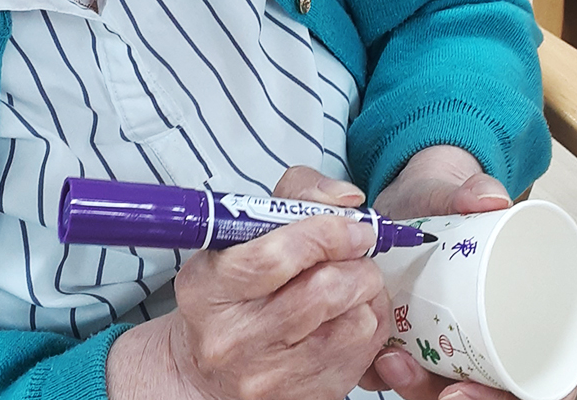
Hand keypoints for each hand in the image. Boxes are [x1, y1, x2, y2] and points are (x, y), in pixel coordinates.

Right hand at [106, 167, 390, 399]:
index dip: (328, 234)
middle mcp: (234, 339)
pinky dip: (370, 323)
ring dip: (367, 293)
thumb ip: (295, 197)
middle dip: (357, 263)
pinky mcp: (305, 397)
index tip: (353, 226)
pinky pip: (365, 353)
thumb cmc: (229, 291)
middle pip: (325, 291)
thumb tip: (348, 199)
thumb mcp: (241, 234)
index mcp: (208, 288)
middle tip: (357, 253)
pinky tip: (350, 314)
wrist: (206, 372)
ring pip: (356, 322)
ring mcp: (270, 377)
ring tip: (352, 283)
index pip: (277, 256)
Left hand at [365, 146, 576, 399]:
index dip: (511, 398)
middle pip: (487, 392)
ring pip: (442, 390)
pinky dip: (390, 377)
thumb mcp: (458, 191)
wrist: (409, 194)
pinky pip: (407, 376)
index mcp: (523, 316)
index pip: (536, 382)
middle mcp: (488, 338)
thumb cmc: (446, 200)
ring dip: (417, 391)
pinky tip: (375, 362)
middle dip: (452, 399)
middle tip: (428, 385)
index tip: (472, 391)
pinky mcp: (414, 340)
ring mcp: (449, 344)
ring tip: (393, 363)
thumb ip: (475, 190)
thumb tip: (491, 199)